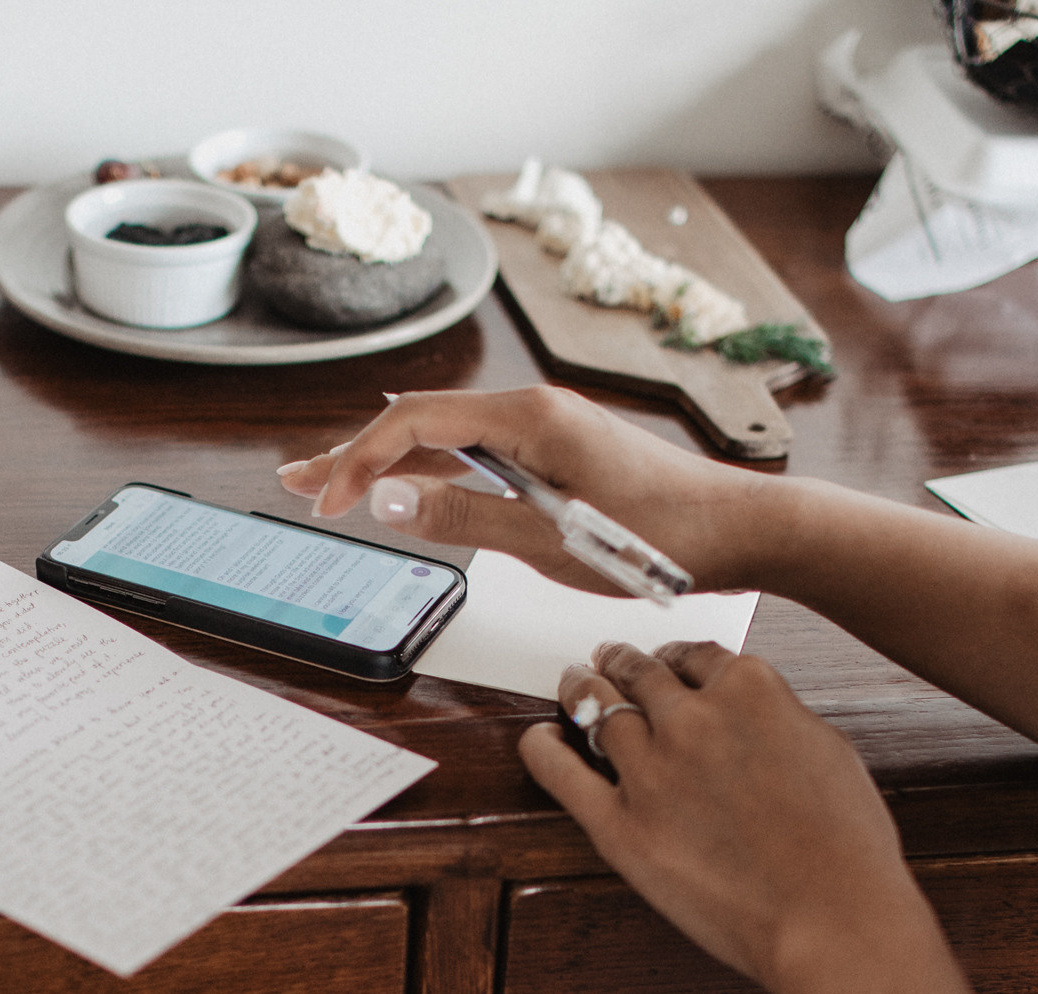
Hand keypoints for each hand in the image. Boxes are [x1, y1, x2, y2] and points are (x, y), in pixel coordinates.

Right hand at [275, 386, 774, 595]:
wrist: (743, 529)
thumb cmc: (665, 534)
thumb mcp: (554, 538)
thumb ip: (467, 517)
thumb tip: (389, 498)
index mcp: (530, 416)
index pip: (416, 424)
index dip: (359, 462)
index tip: (324, 502)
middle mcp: (536, 411)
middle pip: (424, 426)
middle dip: (355, 453)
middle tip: (294, 478)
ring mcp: (550, 431)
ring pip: (449, 441)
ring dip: (390, 463)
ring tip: (336, 482)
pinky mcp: (563, 454)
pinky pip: (481, 455)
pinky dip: (436, 471)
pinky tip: (415, 485)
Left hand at [520, 640, 932, 993]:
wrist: (832, 918)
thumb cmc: (846, 848)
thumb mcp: (828, 749)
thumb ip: (778, 716)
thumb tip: (750, 712)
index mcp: (750, 690)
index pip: (697, 655)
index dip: (677, 657)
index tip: (668, 662)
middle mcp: (693, 718)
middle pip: (641, 673)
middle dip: (623, 662)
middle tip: (609, 660)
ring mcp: (650, 771)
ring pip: (598, 707)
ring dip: (582, 689)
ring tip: (573, 684)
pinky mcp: (619, 825)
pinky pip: (561, 772)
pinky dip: (542, 748)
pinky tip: (540, 737)